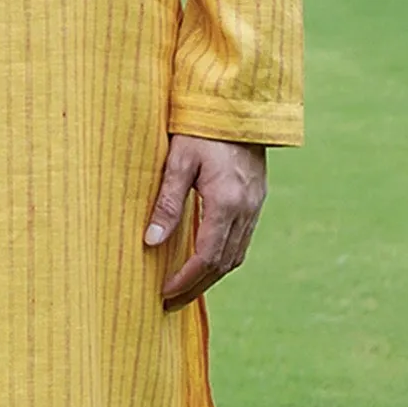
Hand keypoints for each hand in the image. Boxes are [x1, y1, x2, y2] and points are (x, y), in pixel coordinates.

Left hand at [144, 134, 267, 308]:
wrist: (239, 104)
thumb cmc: (201, 128)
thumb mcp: (178, 161)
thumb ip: (166, 203)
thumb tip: (150, 242)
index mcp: (227, 202)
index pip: (207, 256)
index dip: (185, 280)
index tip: (163, 293)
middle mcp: (246, 209)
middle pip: (224, 264)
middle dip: (196, 287)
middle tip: (169, 302)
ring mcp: (255, 205)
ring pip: (236, 255)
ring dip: (211, 276)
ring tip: (184, 288)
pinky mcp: (256, 199)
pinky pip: (242, 240)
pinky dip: (223, 257)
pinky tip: (204, 260)